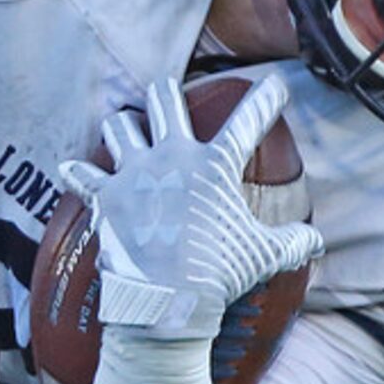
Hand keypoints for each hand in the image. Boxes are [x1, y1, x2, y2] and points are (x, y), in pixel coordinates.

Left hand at [55, 74, 320, 339]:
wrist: (164, 302)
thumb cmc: (218, 275)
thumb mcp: (265, 256)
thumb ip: (293, 242)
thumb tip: (315, 242)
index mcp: (215, 166)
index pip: (248, 121)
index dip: (265, 99)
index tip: (273, 82)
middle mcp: (171, 158)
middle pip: (165, 104)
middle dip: (166, 93)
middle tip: (165, 88)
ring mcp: (134, 175)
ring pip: (119, 129)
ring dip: (121, 127)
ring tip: (121, 125)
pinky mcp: (104, 198)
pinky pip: (84, 177)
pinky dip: (77, 174)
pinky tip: (68, 168)